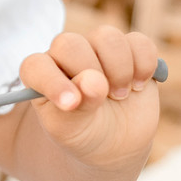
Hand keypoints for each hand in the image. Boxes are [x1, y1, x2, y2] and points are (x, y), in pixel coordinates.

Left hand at [19, 27, 160, 169]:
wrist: (113, 143)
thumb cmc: (81, 133)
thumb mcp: (71, 129)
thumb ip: (77, 108)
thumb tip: (94, 81)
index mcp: (41, 74)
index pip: (36, 66)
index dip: (52, 81)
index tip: (71, 104)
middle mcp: (65, 55)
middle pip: (71, 44)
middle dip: (89, 73)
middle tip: (103, 98)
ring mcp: (98, 49)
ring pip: (107, 37)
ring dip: (119, 69)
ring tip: (120, 95)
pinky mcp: (130, 50)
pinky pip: (139, 42)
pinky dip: (144, 65)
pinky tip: (138, 86)